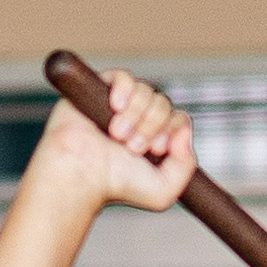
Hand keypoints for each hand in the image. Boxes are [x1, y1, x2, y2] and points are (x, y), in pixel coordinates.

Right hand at [28, 68, 195, 215]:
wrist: (79, 176)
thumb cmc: (115, 187)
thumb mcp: (163, 191)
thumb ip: (186, 165)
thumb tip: (184, 129)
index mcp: (153, 139)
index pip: (177, 119)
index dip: (171, 130)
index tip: (155, 150)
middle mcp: (137, 120)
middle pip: (163, 103)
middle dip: (152, 124)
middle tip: (133, 147)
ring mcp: (118, 105)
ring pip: (145, 90)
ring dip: (136, 114)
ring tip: (117, 134)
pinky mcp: (98, 91)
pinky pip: (123, 76)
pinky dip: (125, 88)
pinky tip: (116, 106)